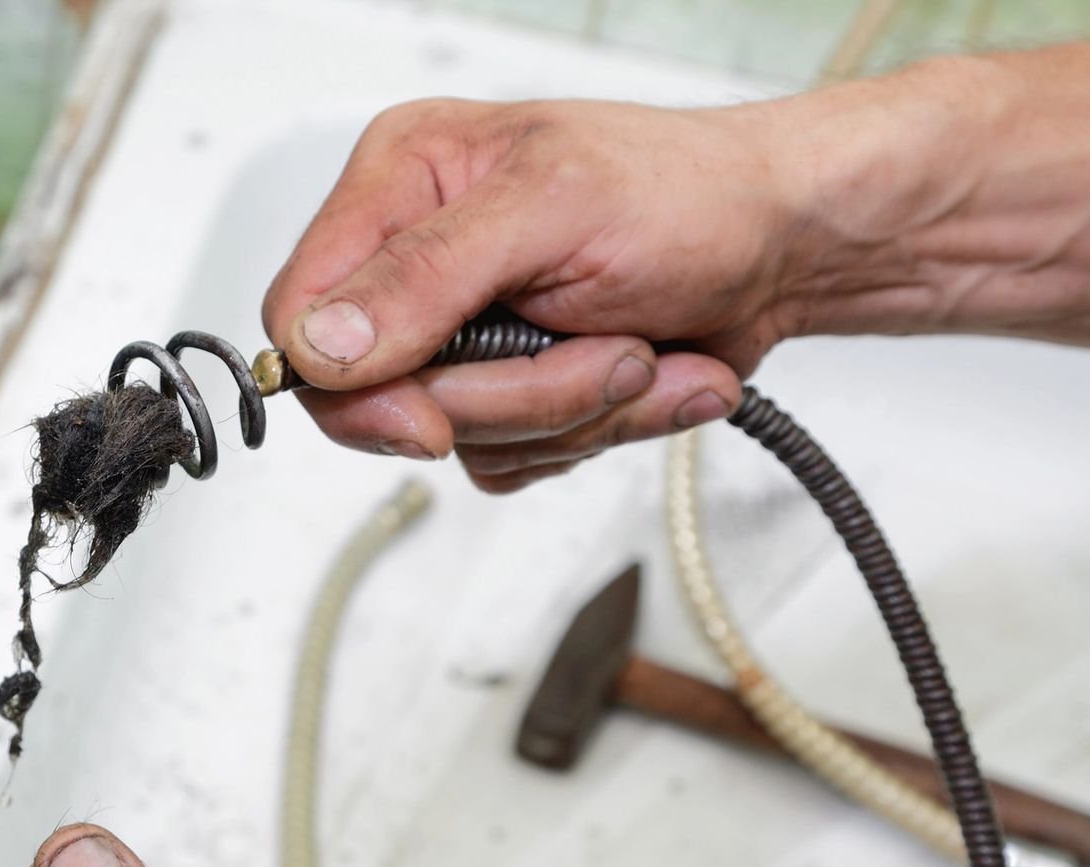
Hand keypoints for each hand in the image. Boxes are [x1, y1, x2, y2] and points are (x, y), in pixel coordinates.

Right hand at [262, 96, 797, 491]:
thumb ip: (425, 276)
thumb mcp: (552, 212)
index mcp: (401, 184)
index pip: (300, 317)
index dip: (356, 387)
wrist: (788, 243)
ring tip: (639, 345)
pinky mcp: (511, 389)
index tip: (431, 414)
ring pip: (459, 440)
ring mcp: (466, 333)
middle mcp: (418, 260)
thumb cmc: (690, 194)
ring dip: (572, 412)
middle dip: (510, 396)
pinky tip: (646, 370)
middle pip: (383, 400)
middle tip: (600, 348)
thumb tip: (318, 344)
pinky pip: (511, 458)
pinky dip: (596, 431)